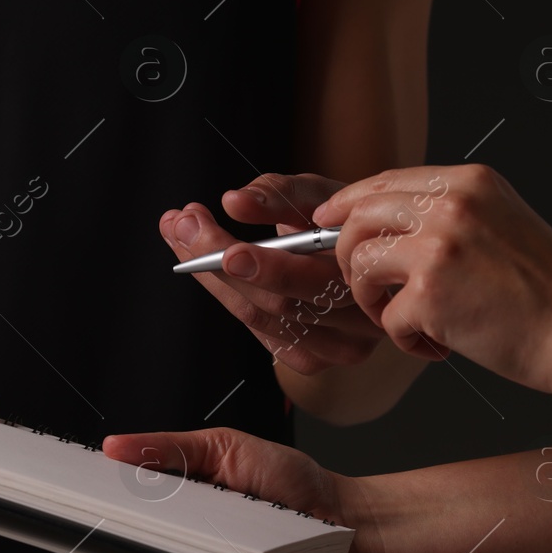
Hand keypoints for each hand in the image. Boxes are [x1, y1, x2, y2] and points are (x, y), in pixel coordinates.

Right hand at [102, 427, 382, 552]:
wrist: (346, 524)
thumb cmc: (290, 482)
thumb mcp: (226, 447)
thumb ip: (169, 448)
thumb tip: (113, 447)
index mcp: (176, 499)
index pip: (122, 500)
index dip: (95, 493)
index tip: (70, 481)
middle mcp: (182, 540)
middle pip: (132, 537)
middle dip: (118, 520)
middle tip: (105, 502)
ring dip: (172, 545)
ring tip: (192, 522)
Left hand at [159, 174, 386, 373]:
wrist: (371, 264)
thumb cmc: (343, 222)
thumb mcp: (322, 195)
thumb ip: (280, 194)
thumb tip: (234, 202)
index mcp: (371, 273)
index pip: (310, 279)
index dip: (264, 266)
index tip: (221, 246)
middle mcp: (362, 320)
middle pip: (276, 303)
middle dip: (218, 261)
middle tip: (181, 223)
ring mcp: (338, 347)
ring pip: (258, 317)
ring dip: (210, 276)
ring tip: (180, 232)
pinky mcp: (312, 359)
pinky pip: (259, 329)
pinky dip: (225, 293)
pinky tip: (204, 264)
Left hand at [312, 163, 551, 387]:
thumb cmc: (548, 292)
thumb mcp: (501, 223)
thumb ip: (447, 214)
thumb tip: (384, 224)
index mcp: (469, 182)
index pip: (384, 181)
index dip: (346, 203)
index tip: (326, 221)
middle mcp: (451, 205)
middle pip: (358, 217)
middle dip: (348, 256)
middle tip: (370, 288)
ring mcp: (438, 246)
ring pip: (360, 263)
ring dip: (372, 300)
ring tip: (407, 320)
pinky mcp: (430, 292)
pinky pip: (385, 316)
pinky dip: (405, 338)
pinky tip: (437, 343)